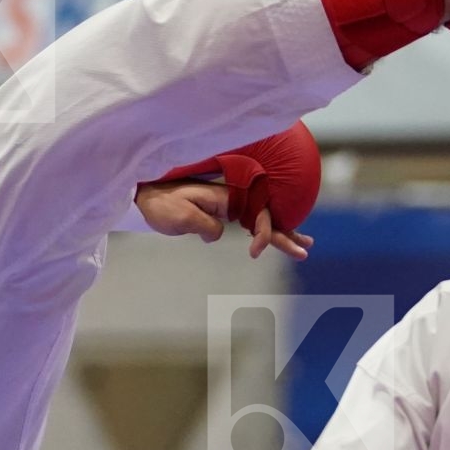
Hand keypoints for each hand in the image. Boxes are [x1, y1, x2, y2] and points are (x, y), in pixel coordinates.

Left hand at [141, 122, 321, 259]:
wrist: (144, 196)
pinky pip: (248, 220)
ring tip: (303, 244)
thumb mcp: (181, 216)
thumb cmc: (160, 204)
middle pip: (265, 216)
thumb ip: (204, 225)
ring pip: (260, 218)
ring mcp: (226, 205)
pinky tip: (271, 240)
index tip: (255, 253)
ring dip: (281, 232)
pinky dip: (263, 230)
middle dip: (285, 234)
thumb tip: (219, 234)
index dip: (263, 233)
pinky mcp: (219, 211)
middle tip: (305, 249)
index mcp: (225, 197)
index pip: (257, 215)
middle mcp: (230, 198)